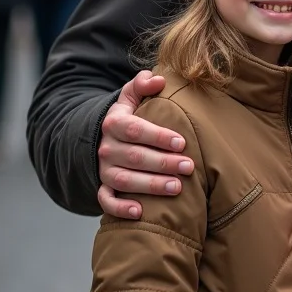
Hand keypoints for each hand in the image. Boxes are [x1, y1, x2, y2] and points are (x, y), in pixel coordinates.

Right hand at [97, 71, 193, 219]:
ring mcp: (104, 170)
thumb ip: (142, 84)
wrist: (102, 138)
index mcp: (114, 123)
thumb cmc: (128, 116)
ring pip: (124, 180)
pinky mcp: (103, 186)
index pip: (135, 130)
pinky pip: (106, 200)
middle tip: (189, 166)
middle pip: (134, 157)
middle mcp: (106, 148)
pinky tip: (140, 212)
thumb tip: (158, 79)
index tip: (182, 142)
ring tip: (177, 187)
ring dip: (150, 186)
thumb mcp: (131, 96)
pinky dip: (120, 208)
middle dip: (163, 163)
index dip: (158, 136)